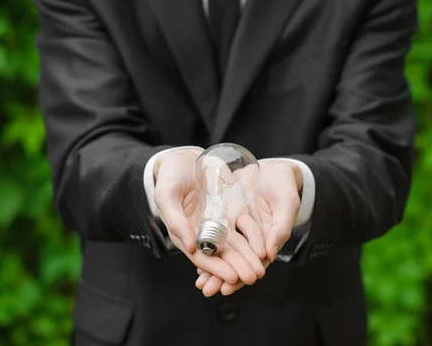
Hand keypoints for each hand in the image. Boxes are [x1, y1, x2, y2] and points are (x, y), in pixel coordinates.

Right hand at [154, 149, 264, 286]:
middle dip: (237, 267)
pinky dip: (251, 239)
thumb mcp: (167, 195)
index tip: (233, 277)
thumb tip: (190, 247)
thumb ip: (175, 220)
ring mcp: (216, 221)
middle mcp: (201, 232)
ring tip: (261, 269)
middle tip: (254, 276)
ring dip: (247, 258)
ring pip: (234, 244)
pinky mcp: (228, 210)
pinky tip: (263, 248)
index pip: (201, 257)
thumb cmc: (170, 175)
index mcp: (184, 232)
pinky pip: (241, 227)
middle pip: (221, 254)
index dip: (217, 268)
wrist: (183, 155)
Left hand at [194, 160, 301, 295]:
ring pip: (224, 249)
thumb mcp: (287, 203)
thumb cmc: (285, 185)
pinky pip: (215, 231)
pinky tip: (194, 253)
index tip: (229, 287)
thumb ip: (280, 228)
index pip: (255, 263)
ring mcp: (238, 225)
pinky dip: (207, 243)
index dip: (241, 276)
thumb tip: (270, 255)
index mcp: (268, 238)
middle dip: (221, 276)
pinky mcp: (227, 213)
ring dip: (212, 265)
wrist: (274, 167)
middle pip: (236, 260)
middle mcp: (251, 236)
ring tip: (199, 281)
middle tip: (207, 290)